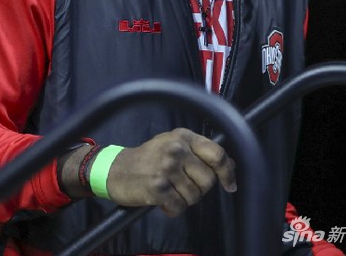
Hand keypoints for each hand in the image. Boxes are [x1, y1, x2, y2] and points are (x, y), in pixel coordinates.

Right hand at [105, 128, 235, 216]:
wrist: (115, 169)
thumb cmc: (149, 158)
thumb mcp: (175, 145)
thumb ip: (201, 152)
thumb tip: (230, 165)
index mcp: (184, 137)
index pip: (217, 154)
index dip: (228, 172)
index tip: (230, 184)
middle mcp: (177, 150)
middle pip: (208, 180)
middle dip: (200, 189)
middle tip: (185, 187)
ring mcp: (166, 168)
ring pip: (195, 195)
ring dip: (185, 200)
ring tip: (172, 193)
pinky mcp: (157, 187)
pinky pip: (179, 206)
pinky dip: (174, 209)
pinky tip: (164, 202)